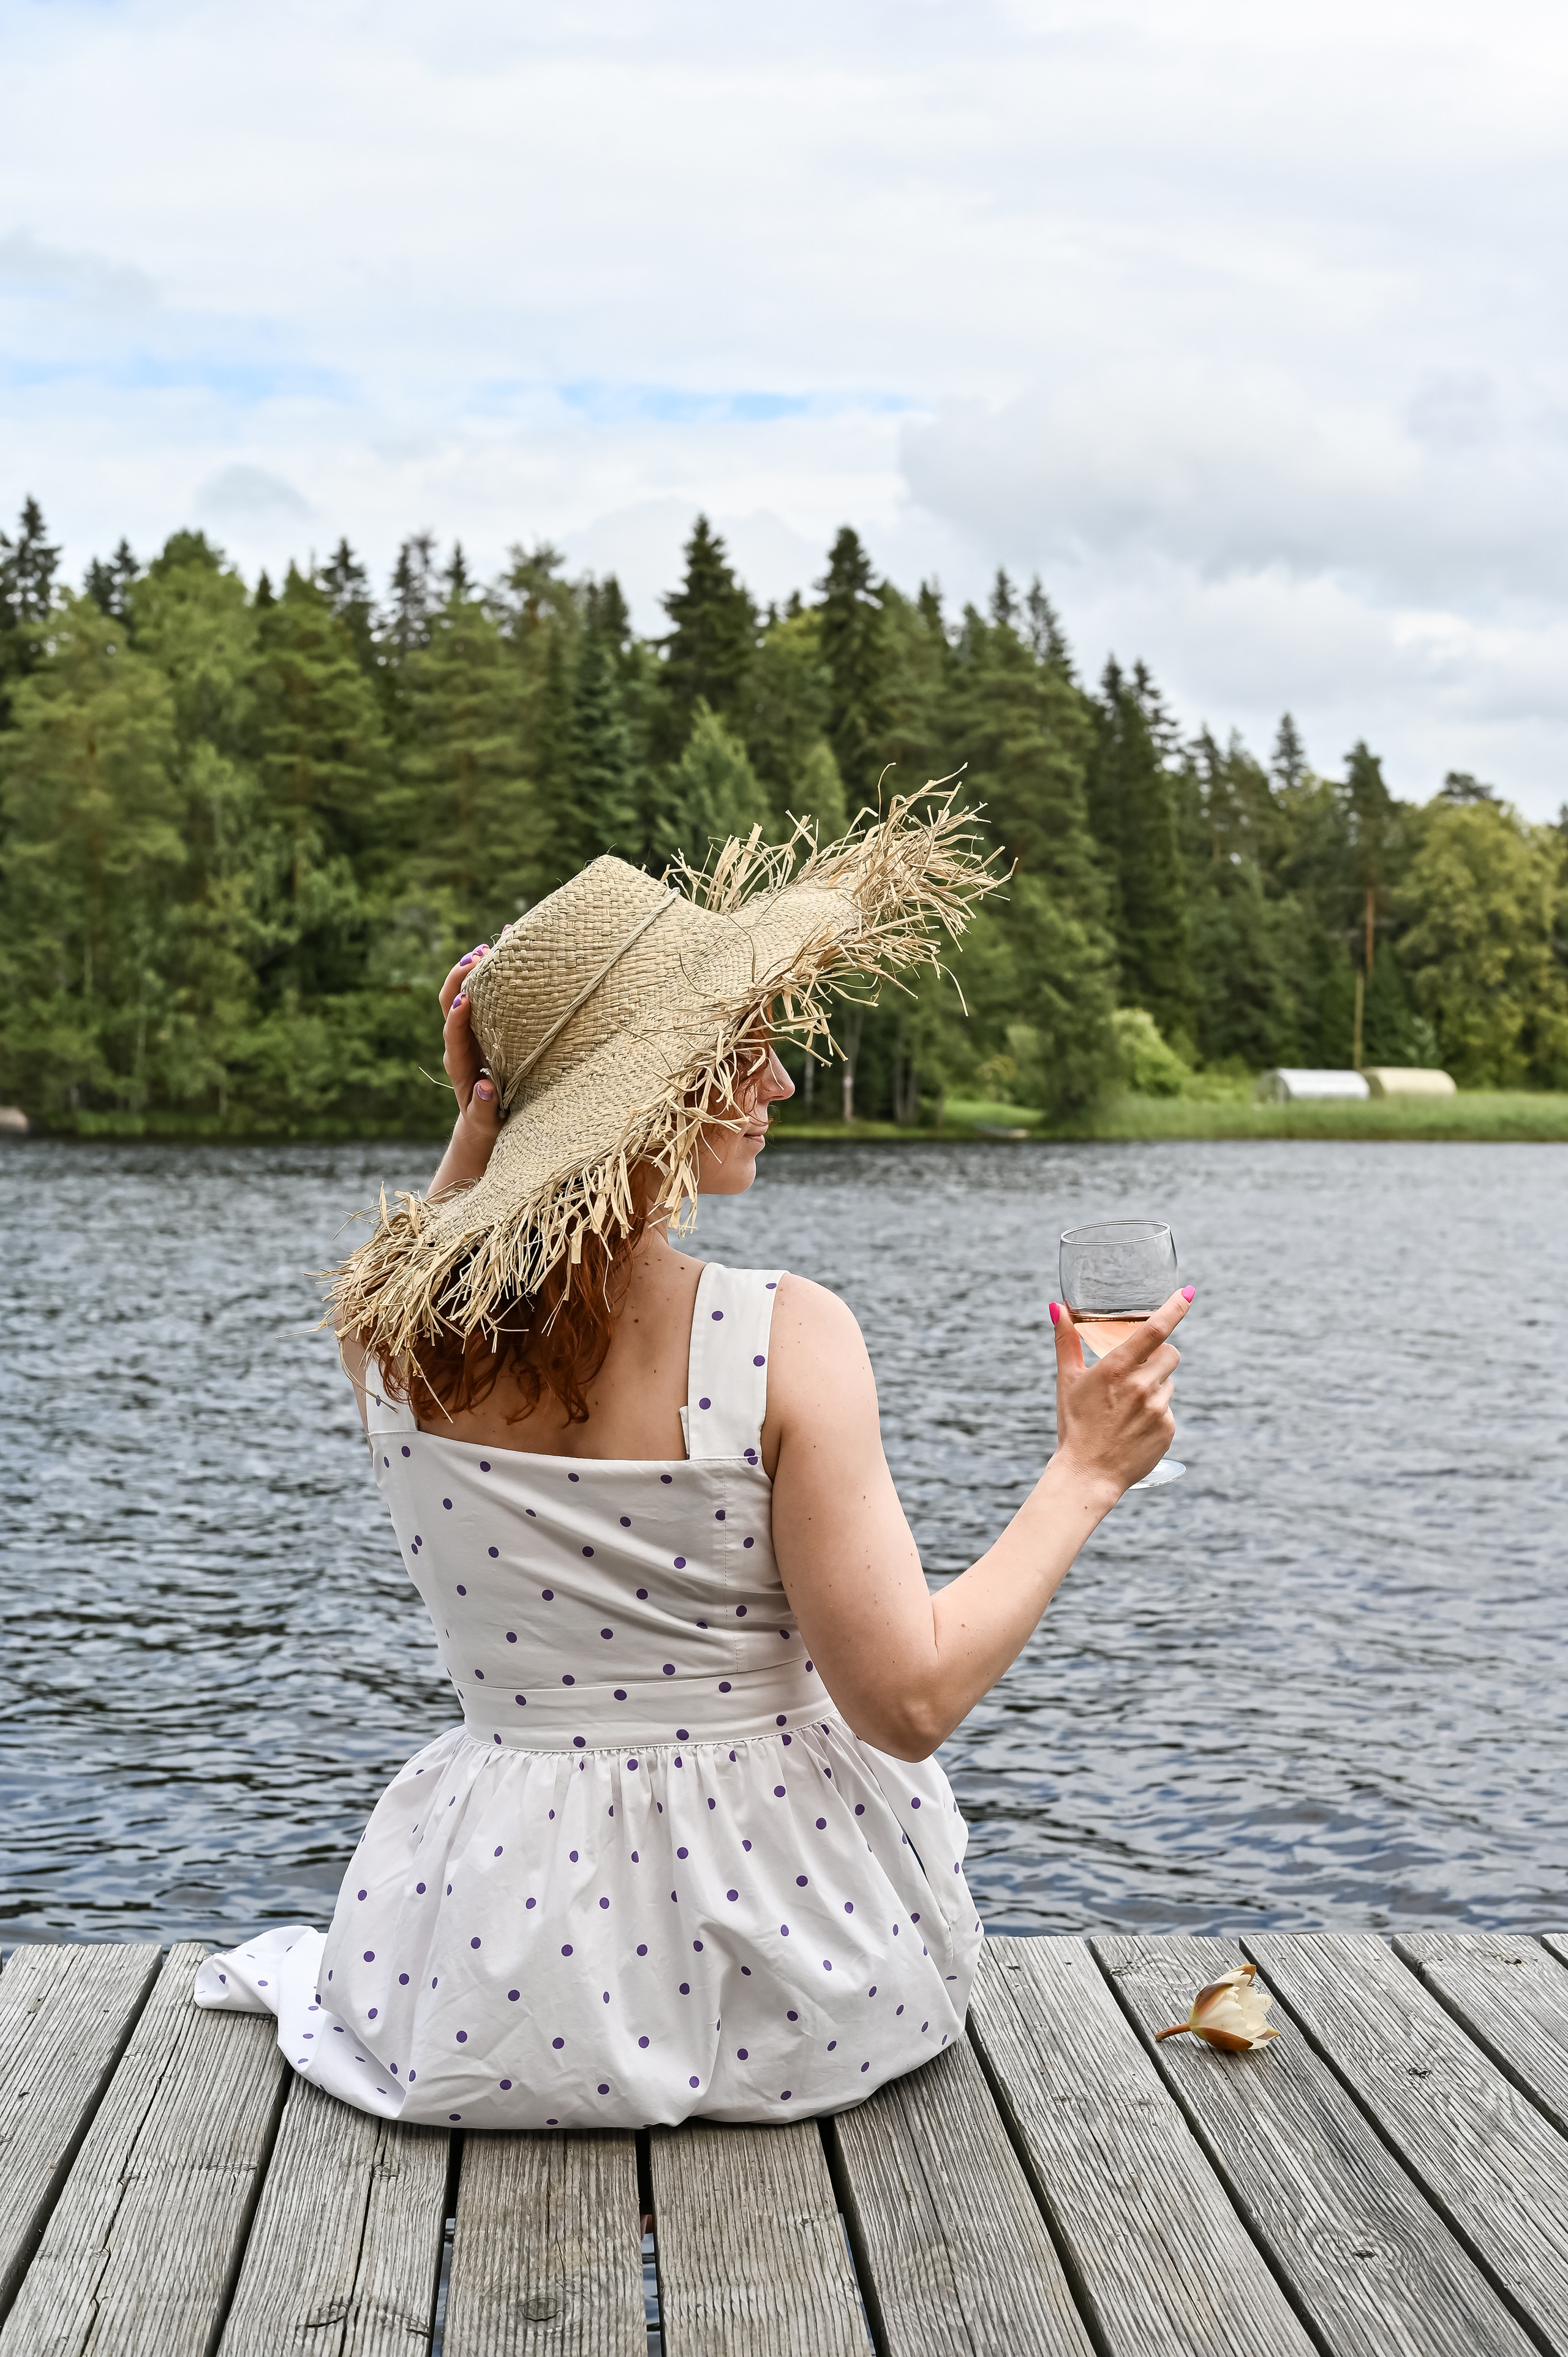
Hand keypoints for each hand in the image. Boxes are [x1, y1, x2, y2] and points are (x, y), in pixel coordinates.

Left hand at [429, 945, 502, 1197]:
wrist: (483, 1123)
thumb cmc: (488, 1124)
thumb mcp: (487, 1122)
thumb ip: (485, 1108)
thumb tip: (486, 1088)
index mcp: (459, 1064)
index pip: (453, 1034)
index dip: (457, 1016)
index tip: (465, 999)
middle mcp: (459, 1042)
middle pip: (449, 1002)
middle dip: (459, 978)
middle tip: (477, 956)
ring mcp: (469, 1032)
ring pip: (464, 994)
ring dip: (472, 969)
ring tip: (489, 946)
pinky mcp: (480, 1027)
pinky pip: (480, 996)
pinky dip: (487, 973)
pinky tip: (502, 950)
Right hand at [1050, 1287, 1191, 1494]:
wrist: (1087, 1474)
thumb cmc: (1074, 1424)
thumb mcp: (1067, 1380)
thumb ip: (1066, 1340)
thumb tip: (1056, 1307)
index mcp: (1115, 1368)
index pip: (1155, 1329)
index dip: (1174, 1308)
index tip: (1187, 1293)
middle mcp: (1141, 1386)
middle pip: (1171, 1353)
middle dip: (1160, 1355)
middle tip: (1138, 1370)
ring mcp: (1157, 1409)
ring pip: (1169, 1383)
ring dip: (1155, 1387)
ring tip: (1128, 1408)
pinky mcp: (1168, 1429)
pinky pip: (1169, 1409)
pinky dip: (1156, 1413)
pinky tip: (1135, 1427)